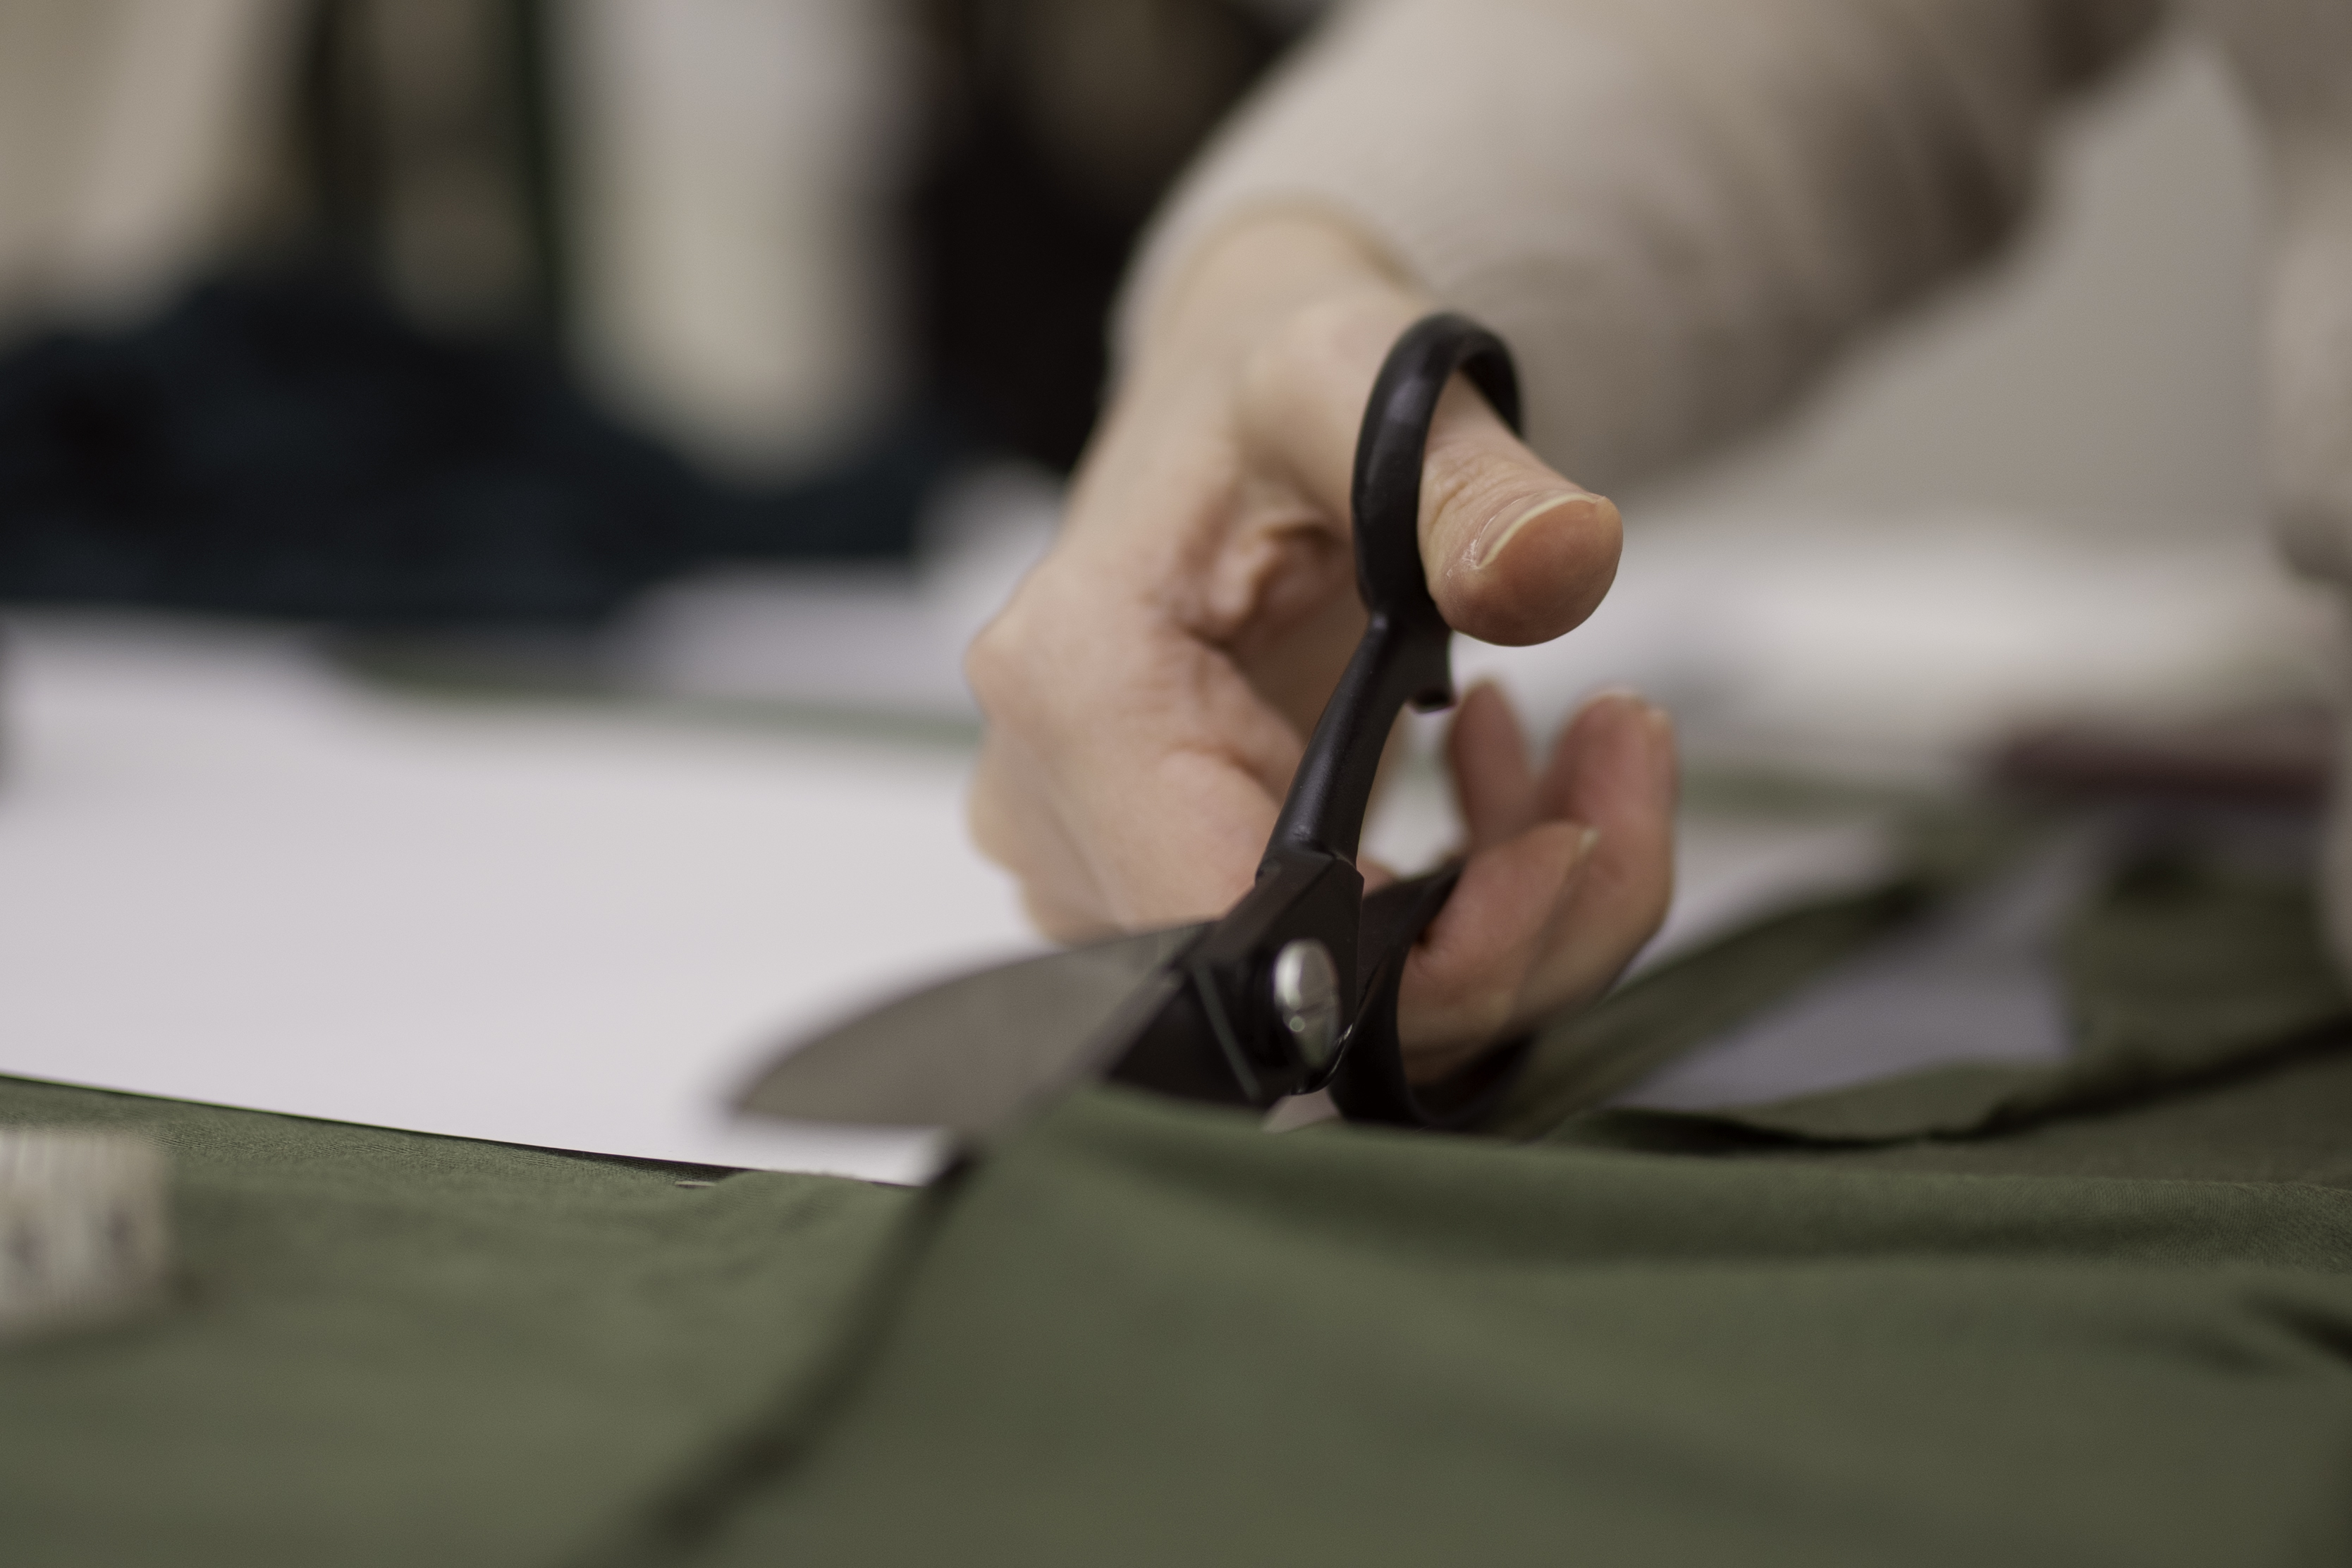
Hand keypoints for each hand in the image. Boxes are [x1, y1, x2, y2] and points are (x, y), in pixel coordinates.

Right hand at [965, 214, 1675, 1081]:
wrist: (1233, 400)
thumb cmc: (1275, 382)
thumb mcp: (1371, 386)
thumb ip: (1469, 486)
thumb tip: (1561, 564)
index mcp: (1075, 687)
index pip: (1242, 928)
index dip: (1429, 948)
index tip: (1576, 844)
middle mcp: (1051, 807)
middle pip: (1304, 992)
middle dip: (1507, 926)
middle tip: (1623, 766)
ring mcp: (1095, 864)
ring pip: (1338, 1005)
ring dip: (1505, 912)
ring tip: (1588, 748)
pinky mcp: (1158, 886)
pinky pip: (1335, 972)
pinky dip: (1461, 904)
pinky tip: (1500, 770)